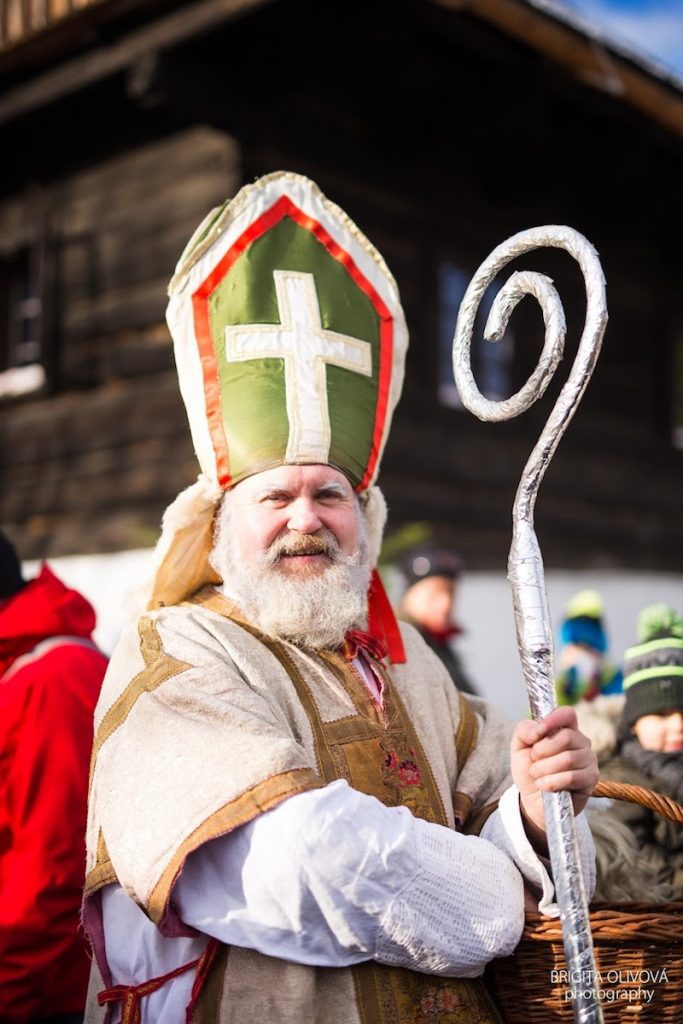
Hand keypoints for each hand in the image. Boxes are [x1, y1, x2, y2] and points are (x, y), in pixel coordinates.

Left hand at [510, 706, 597, 848]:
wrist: (533, 799)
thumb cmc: (529, 769)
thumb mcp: (519, 747)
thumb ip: (524, 730)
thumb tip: (538, 729)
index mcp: (564, 728)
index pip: (567, 714)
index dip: (553, 720)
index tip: (538, 733)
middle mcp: (581, 741)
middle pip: (566, 737)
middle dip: (542, 751)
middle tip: (534, 761)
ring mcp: (588, 759)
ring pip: (568, 758)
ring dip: (544, 769)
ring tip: (537, 775)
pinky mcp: (591, 778)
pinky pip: (572, 777)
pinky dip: (552, 782)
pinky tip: (543, 785)